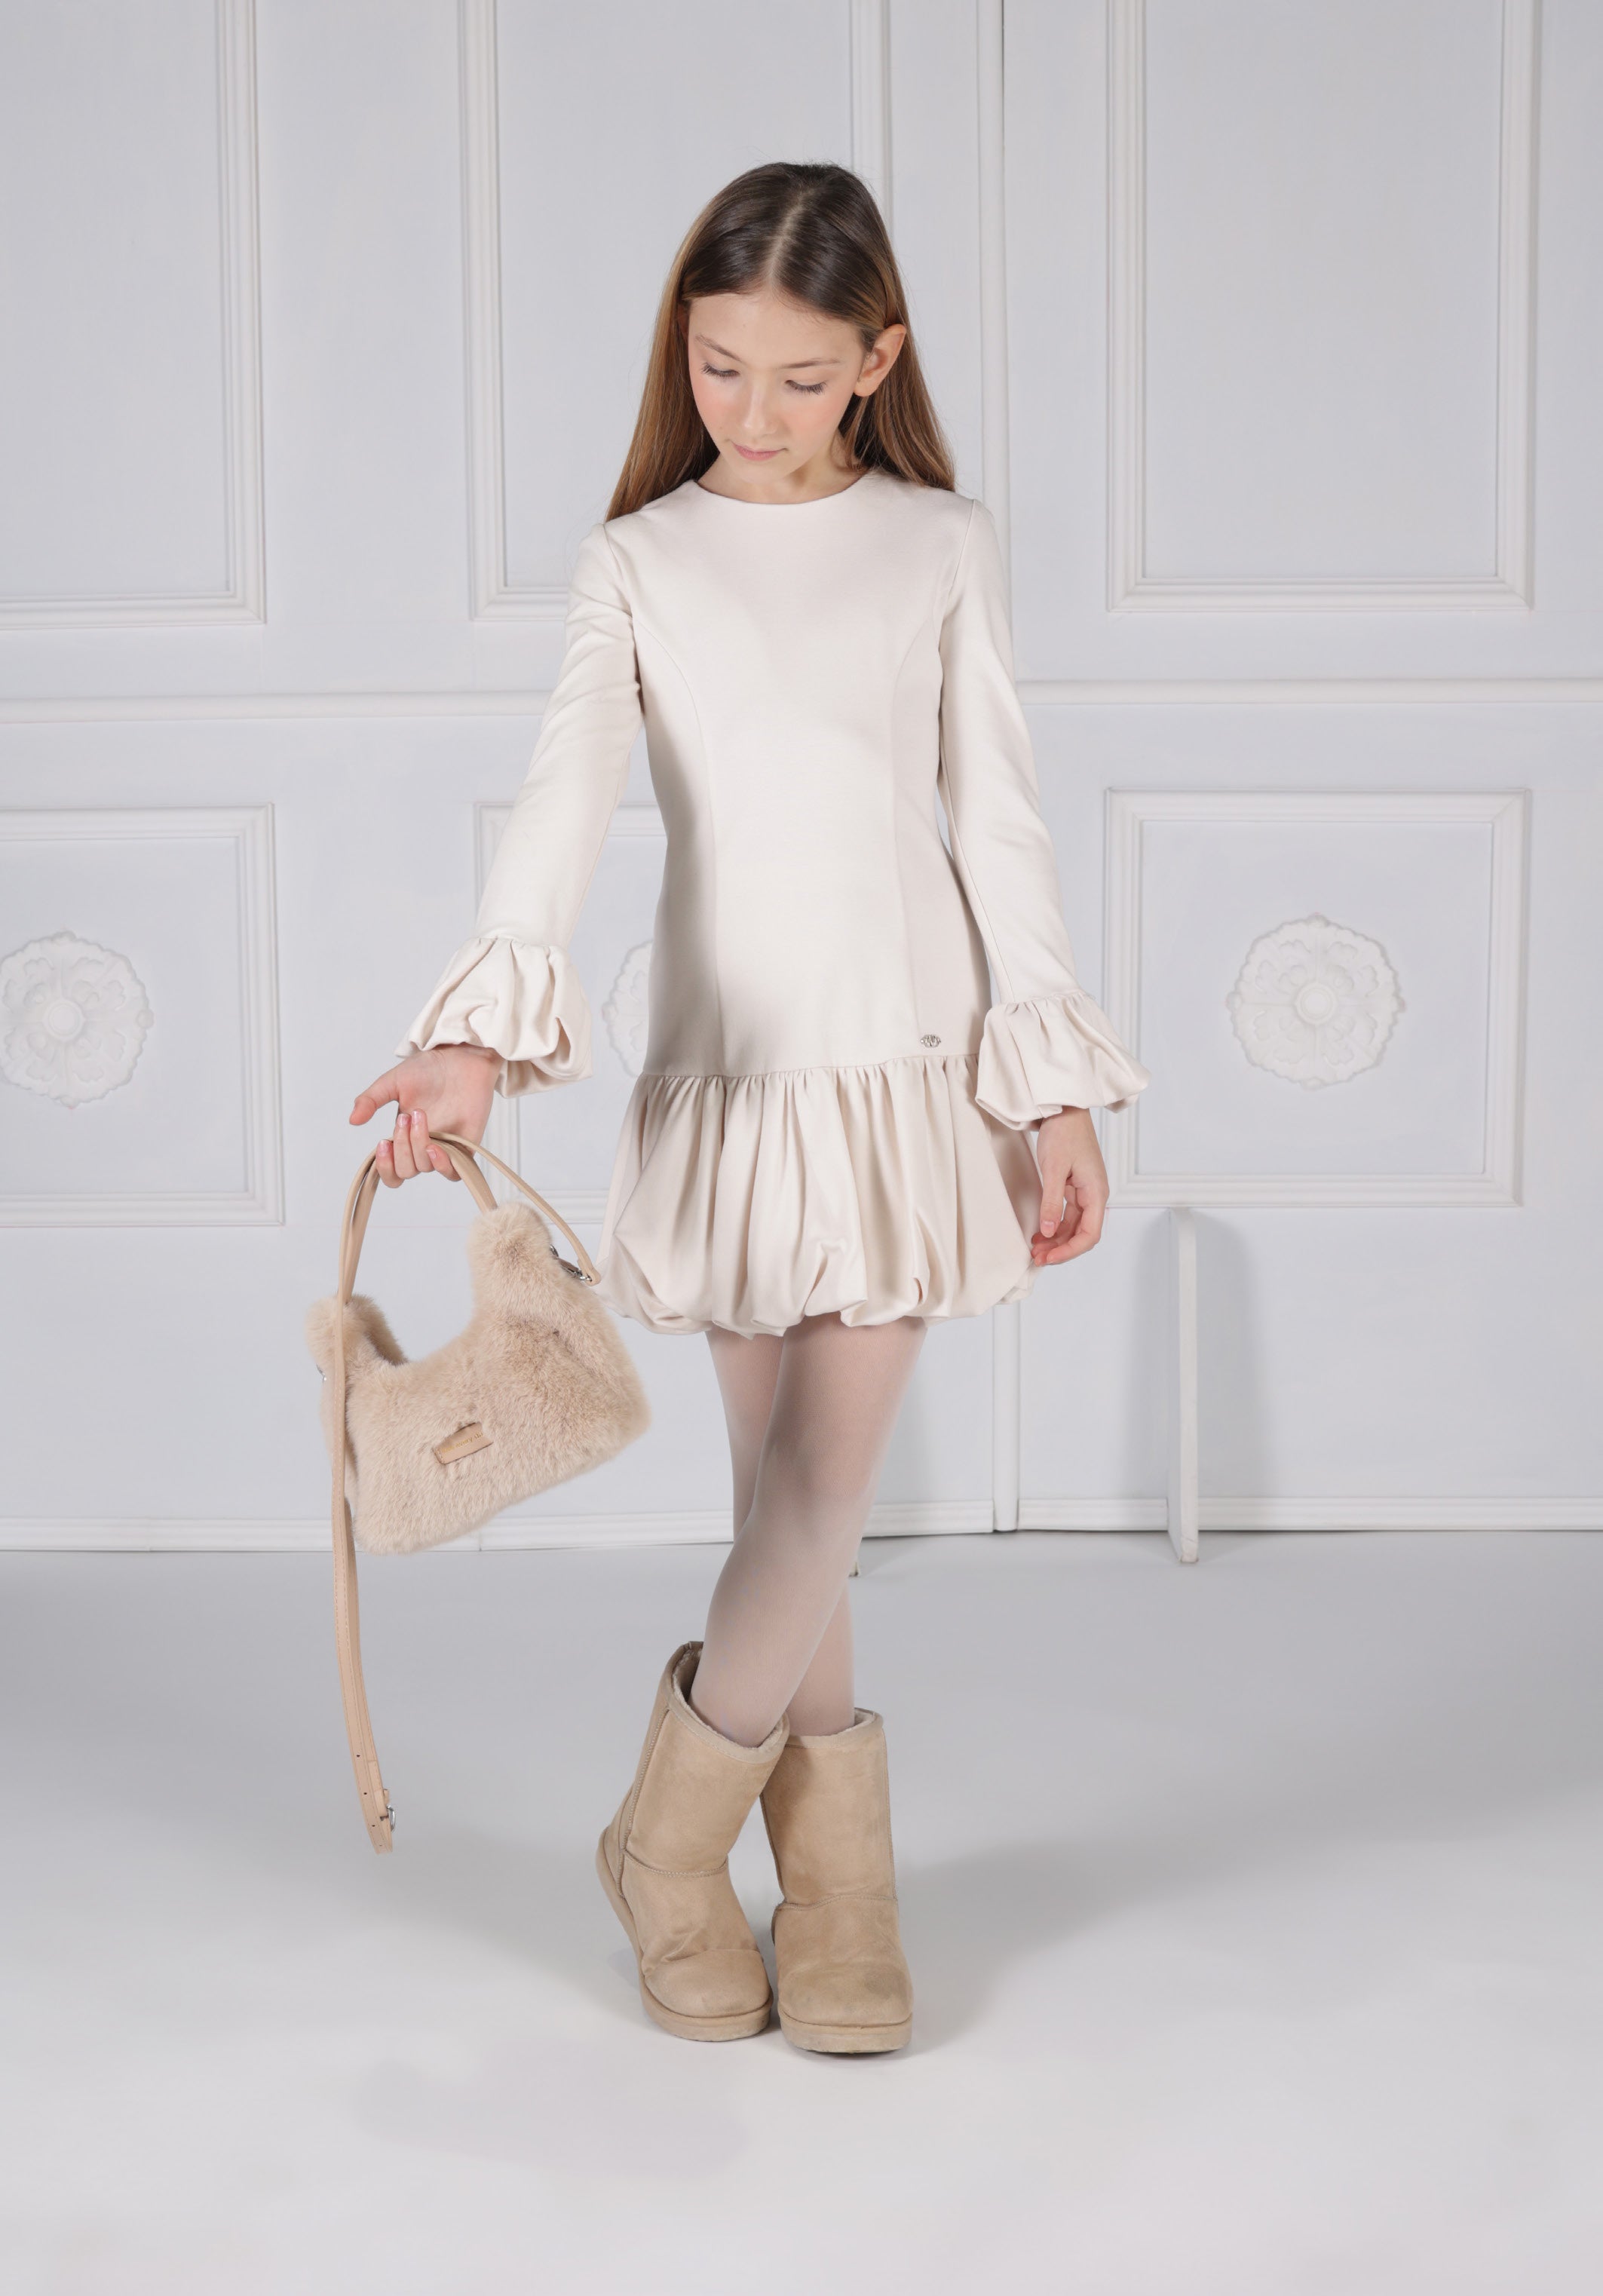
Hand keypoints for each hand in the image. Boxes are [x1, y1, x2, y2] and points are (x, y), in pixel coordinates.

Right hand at [349, 1044, 502, 1188]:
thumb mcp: (392, 1083)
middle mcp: (421, 1146)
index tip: (383, 1144)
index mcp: (402, 1136)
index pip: (390, 1169)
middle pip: (405, 1170)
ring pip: (424, 1167)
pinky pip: (454, 1172)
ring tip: (420, 1115)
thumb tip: (353, 1120)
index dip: (384, 1166)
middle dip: (402, 1147)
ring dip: (418, 1144)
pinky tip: (435, 1148)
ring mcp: (443, 1148)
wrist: (460, 1058)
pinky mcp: (465, 1146)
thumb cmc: (428, 1069)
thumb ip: (371, 1101)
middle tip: (405, 1117)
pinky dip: (442, 1166)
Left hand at [1027, 1107, 1107, 1265]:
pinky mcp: (1075, 1187)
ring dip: (1056, 1240)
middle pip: (1082, 1234)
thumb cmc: (1064, 1132)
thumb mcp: (1054, 1168)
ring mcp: (1085, 1192)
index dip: (1070, 1251)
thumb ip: (1052, 1202)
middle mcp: (1094, 1195)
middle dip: (1061, 1249)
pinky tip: (1040, 1233)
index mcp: (1096, 1193)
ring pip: (1073, 1226)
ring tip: (1035, 1249)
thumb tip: (1047, 1232)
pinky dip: (1054, 1226)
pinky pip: (1067, 1214)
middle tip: (1037, 1258)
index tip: (1049, 1257)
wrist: (1064, 1108)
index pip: (1090, 1234)